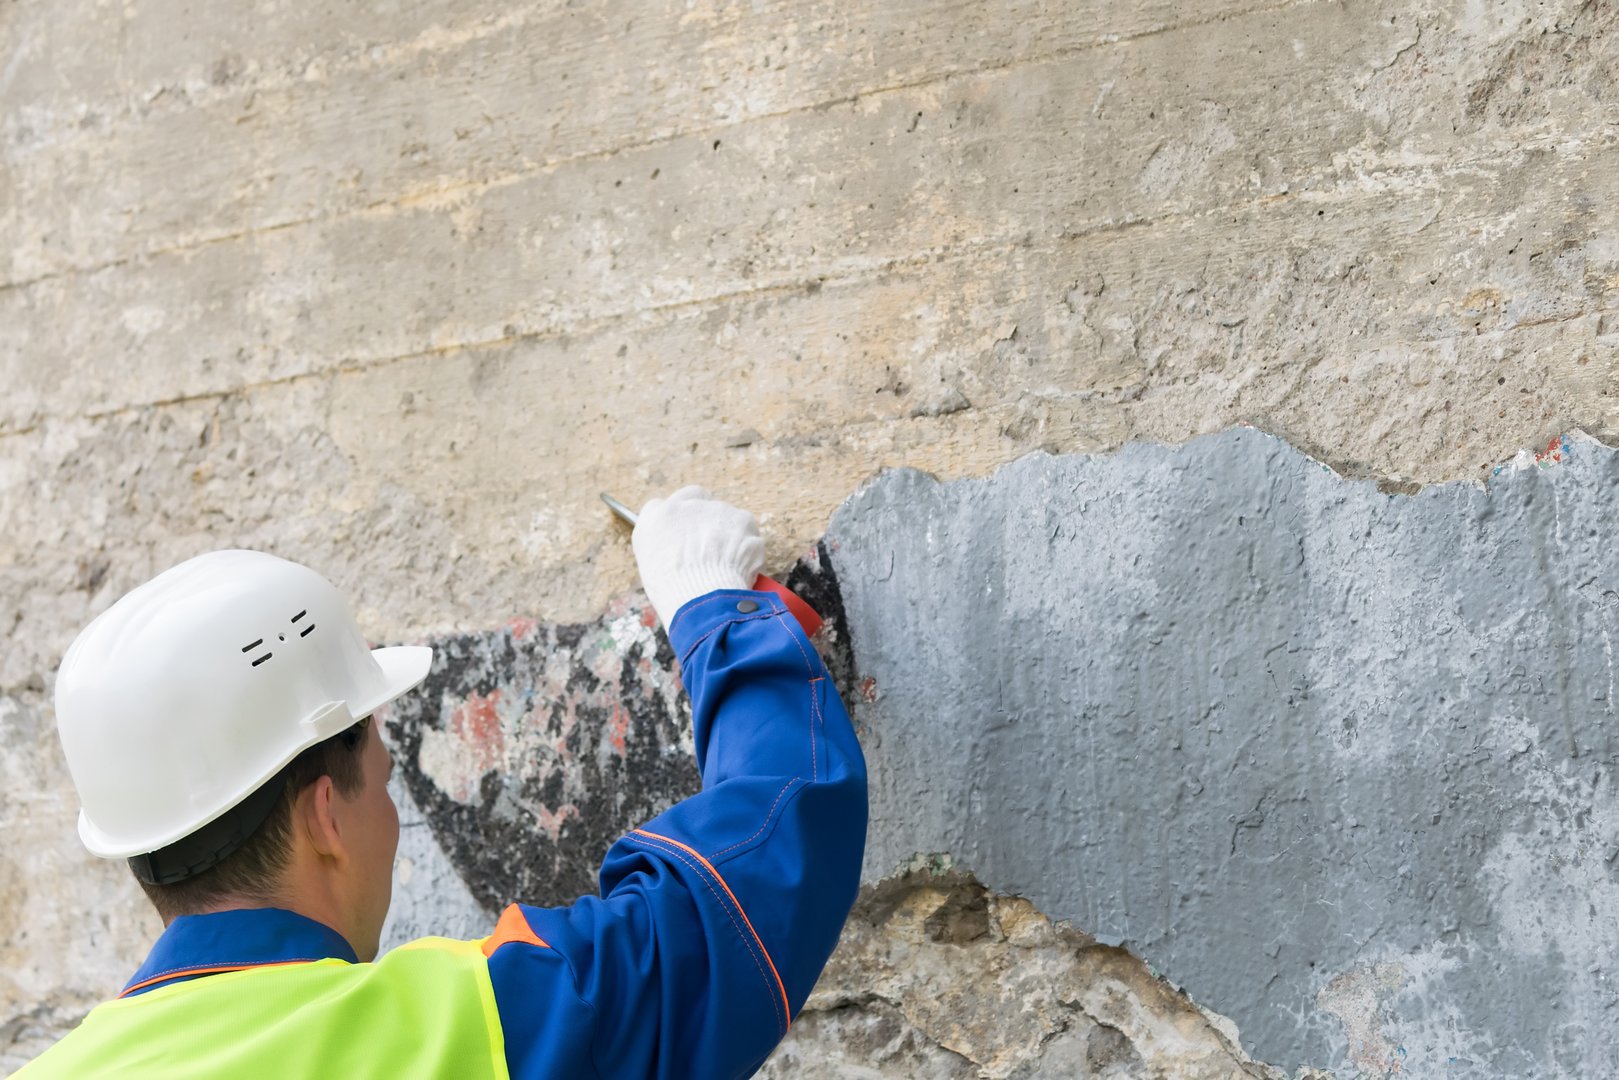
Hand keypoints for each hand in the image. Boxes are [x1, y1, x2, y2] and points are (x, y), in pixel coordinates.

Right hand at [632, 486, 765, 628]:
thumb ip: (661, 545)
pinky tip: (741, 567)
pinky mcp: (742, 520)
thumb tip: (677, 546)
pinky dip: (748, 546)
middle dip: (708, 520)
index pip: (672, 504)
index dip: (684, 520)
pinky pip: (748, 531)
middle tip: (712, 547)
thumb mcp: (650, 566)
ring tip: (726, 565)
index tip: (690, 534)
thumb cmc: (673, 591)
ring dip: (729, 533)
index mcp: (658, 517)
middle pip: (701, 502)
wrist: (701, 599)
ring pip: (727, 516)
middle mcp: (686, 506)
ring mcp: (716, 510)